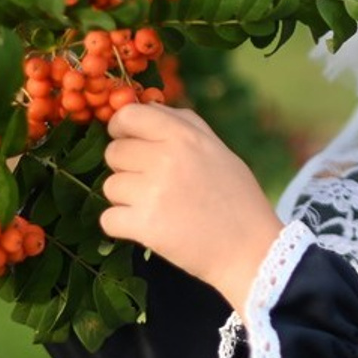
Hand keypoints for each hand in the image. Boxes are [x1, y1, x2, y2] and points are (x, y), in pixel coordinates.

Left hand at [101, 103, 283, 314]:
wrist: (250, 249)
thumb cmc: (237, 198)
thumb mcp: (219, 150)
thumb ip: (185, 127)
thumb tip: (147, 108)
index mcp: (185, 136)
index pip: (129, 115)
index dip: (121, 128)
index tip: (127, 140)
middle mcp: (166, 158)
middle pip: (114, 152)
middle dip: (128, 168)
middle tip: (156, 184)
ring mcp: (152, 192)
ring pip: (109, 186)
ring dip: (127, 199)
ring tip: (159, 208)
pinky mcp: (143, 225)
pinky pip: (107, 218)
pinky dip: (123, 226)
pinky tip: (149, 228)